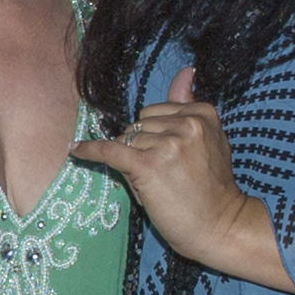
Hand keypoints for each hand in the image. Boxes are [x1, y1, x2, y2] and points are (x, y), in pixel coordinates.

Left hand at [68, 97, 265, 267]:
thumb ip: (189, 105)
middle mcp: (186, 124)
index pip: (156, 112)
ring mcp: (167, 144)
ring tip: (157, 184)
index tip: (167, 157)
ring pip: (127, 141)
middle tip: (164, 174)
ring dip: (133, 161)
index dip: (154, 135)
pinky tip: (75, 150)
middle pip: (139, 125)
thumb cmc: (211, 188)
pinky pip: (109, 151)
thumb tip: (187, 69)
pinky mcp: (148, 166)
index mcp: (202, 113)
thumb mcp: (209, 139)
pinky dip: (90, 150)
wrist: (219, 225)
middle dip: (142, 147)